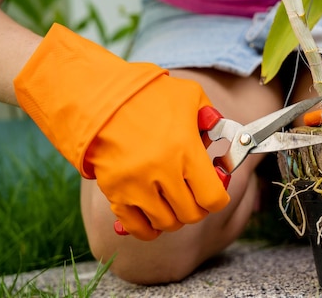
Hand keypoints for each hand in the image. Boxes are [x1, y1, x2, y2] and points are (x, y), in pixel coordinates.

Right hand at [14, 23, 229, 239]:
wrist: (98, 96)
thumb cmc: (147, 94)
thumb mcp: (190, 96)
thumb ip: (212, 118)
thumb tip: (222, 138)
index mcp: (185, 150)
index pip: (212, 198)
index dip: (219, 197)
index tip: (216, 188)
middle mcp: (162, 172)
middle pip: (191, 214)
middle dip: (198, 206)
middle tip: (195, 192)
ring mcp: (136, 185)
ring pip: (166, 223)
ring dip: (174, 215)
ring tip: (173, 199)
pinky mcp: (114, 192)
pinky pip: (136, 228)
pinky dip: (148, 228)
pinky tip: (154, 216)